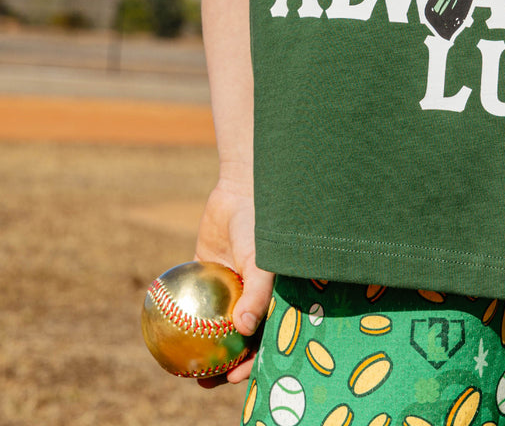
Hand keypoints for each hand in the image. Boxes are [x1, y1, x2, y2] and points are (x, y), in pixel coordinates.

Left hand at [193, 173, 274, 386]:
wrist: (241, 192)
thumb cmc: (261, 227)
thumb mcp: (264, 260)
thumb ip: (258, 294)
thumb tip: (244, 331)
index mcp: (270, 298)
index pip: (263, 339)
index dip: (252, 362)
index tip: (236, 377)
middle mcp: (249, 296)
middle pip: (235, 341)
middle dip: (223, 366)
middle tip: (204, 381)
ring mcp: (227, 287)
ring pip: (211, 326)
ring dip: (199, 349)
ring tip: (182, 369)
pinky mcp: (205, 272)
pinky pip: (189, 299)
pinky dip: (179, 316)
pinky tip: (164, 331)